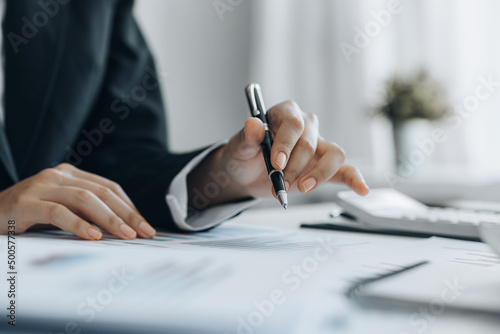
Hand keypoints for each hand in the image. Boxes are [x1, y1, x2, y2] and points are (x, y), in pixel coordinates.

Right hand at [0, 163, 155, 239]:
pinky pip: (58, 212)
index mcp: (71, 174)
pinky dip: (78, 224)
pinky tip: (93, 236)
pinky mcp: (25, 202)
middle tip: (144, 233)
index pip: (109, 188)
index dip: (130, 207)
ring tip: (126, 236)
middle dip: (127, 214)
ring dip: (109, 219)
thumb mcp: (62, 210)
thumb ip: (86, 213)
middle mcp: (58, 174)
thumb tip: (124, 229)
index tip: (146, 226)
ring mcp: (41, 186)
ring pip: (84, 199)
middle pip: (102, 193)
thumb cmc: (29, 216)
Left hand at [188, 101, 368, 207]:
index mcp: (286, 114)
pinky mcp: (324, 166)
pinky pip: (345, 170)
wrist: (248, 174)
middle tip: (277, 185)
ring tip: (301, 189)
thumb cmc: (245, 155)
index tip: (276, 163)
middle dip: (293, 168)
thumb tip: (253, 124)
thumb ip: (247, 137)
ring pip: (334, 154)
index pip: (293, 124)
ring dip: (318, 175)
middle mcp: (306, 125)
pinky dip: (355, 180)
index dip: (286, 144)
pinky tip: (362, 190)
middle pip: (309, 143)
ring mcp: (318, 145)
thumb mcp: (239, 147)